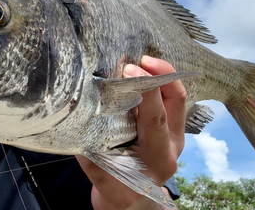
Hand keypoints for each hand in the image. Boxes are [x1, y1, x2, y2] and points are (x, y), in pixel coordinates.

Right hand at [77, 56, 186, 209]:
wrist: (134, 203)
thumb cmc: (118, 192)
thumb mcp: (103, 178)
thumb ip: (91, 153)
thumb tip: (77, 120)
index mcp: (158, 157)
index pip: (156, 118)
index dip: (145, 90)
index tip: (128, 70)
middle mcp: (173, 144)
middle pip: (177, 100)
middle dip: (161, 73)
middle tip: (140, 59)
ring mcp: (176, 135)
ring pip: (177, 97)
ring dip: (162, 74)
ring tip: (140, 61)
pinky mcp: (171, 128)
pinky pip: (170, 99)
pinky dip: (158, 82)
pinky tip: (140, 73)